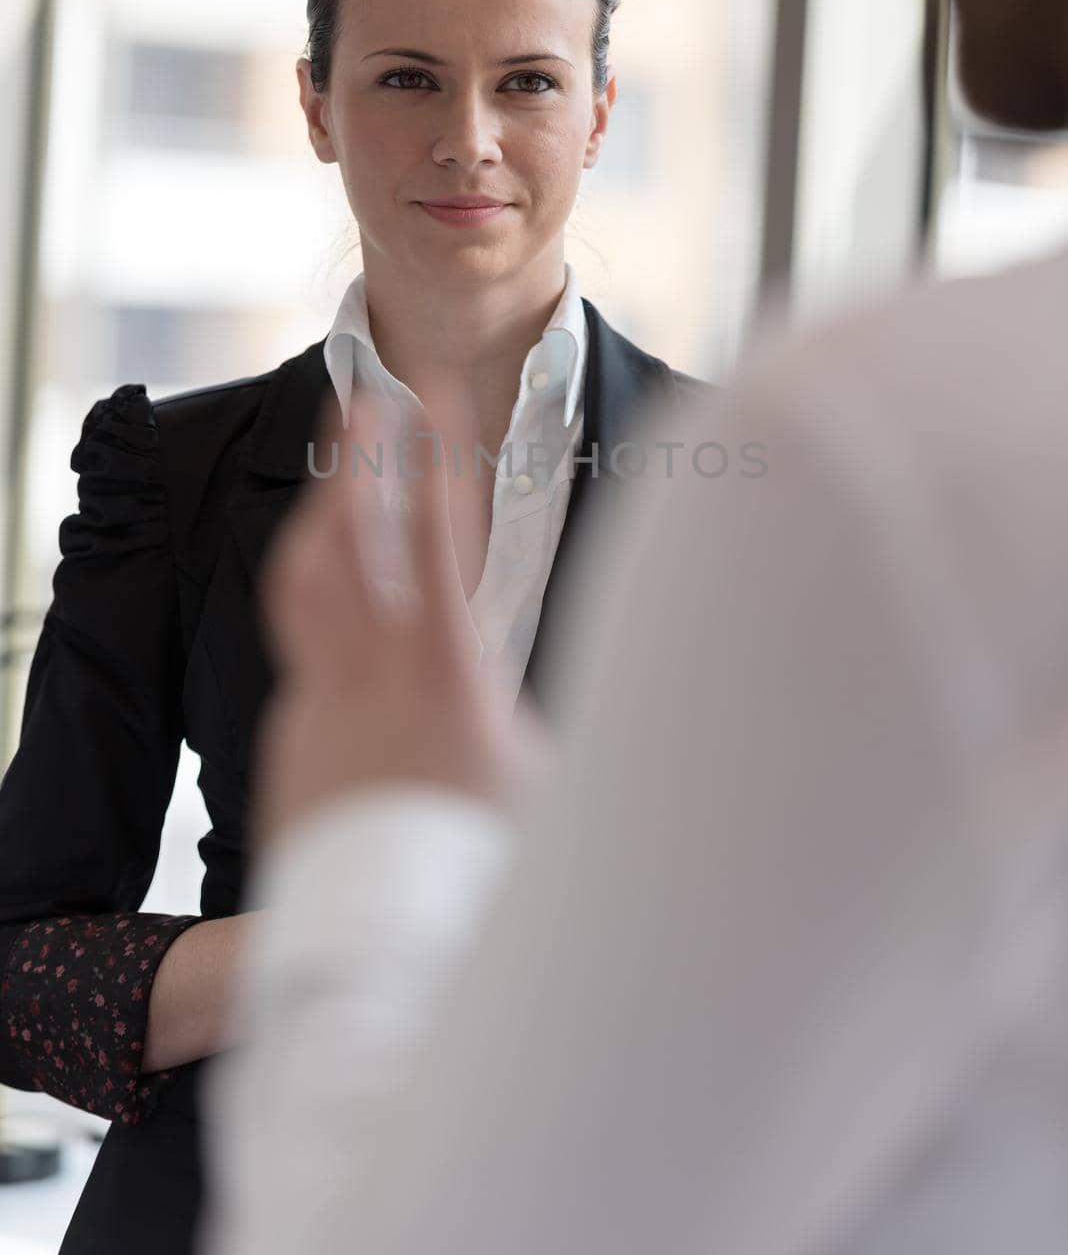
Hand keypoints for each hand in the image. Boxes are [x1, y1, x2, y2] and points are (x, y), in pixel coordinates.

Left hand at [251, 386, 534, 849]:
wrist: (389, 951)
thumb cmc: (487, 865)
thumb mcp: (542, 773)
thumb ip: (526, 702)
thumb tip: (531, 666)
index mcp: (442, 672)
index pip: (435, 537)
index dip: (434, 456)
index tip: (432, 391)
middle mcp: (368, 675)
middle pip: (347, 539)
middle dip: (357, 458)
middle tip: (363, 394)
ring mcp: (318, 706)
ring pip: (304, 589)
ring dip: (321, 522)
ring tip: (335, 482)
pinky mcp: (290, 743)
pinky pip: (302, 658)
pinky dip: (323, 617)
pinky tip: (346, 613)